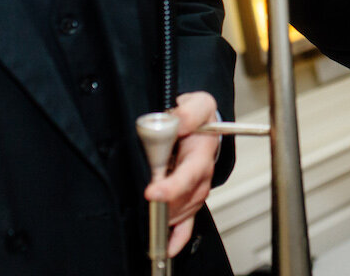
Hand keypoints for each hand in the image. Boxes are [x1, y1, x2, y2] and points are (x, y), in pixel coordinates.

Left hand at [143, 91, 220, 256]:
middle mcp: (202, 172)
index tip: (153, 192)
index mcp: (203, 150)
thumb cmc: (198, 115)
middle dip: (165, 204)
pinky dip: (179, 235)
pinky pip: (188, 221)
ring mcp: (197, 187)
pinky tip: (169, 247)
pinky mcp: (191, 196)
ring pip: (184, 209)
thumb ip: (188, 111)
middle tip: (146, 206)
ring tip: (150, 216)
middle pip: (185, 197)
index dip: (172, 186)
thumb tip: (177, 120)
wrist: (203, 125)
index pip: (190, 172)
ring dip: (168, 215)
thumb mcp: (198, 103)